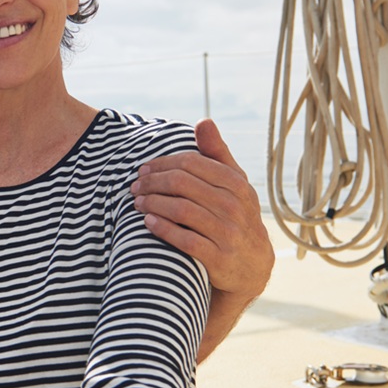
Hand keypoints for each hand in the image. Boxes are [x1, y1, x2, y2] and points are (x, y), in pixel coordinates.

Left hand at [131, 120, 272, 299]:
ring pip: (181, 209)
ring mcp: (229, 233)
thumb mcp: (233, 184)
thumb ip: (216, 153)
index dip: (162, 163)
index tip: (144, 169)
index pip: (191, 163)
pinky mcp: (219, 258)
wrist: (253, 265)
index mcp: (237, 183)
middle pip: (182, 184)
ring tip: (137, 202)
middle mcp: (235, 206)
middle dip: (153, 183)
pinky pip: (184, 239)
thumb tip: (203, 121)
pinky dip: (162, 228)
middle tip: (135, 186)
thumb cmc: (236, 216)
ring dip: (153, 203)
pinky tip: (148, 221)